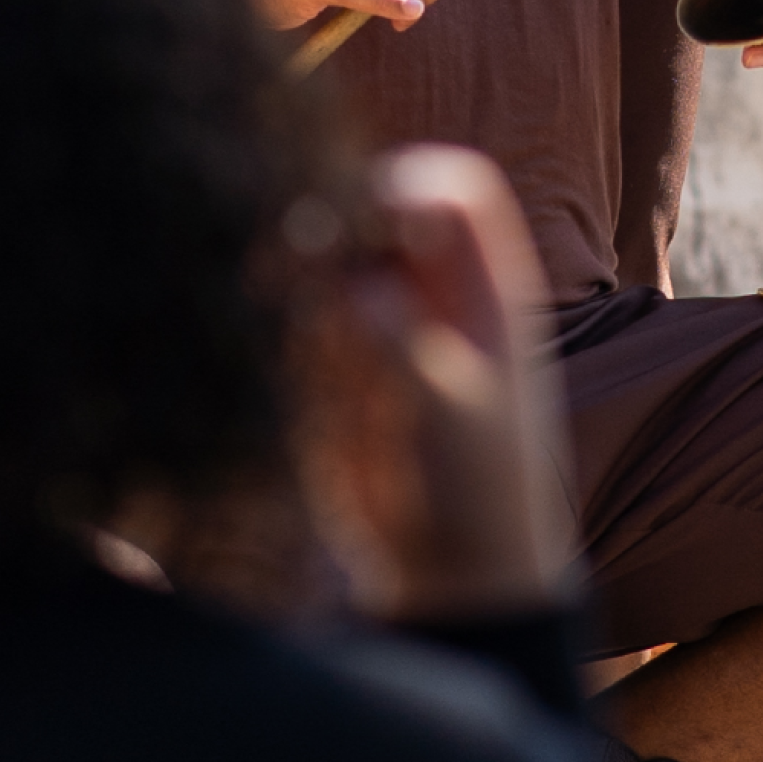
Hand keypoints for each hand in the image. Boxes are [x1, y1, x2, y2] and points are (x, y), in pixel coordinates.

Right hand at [290, 146, 576, 623]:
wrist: (452, 574)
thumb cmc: (478, 494)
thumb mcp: (453, 414)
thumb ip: (406, 340)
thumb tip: (353, 281)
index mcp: (490, 292)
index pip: (455, 191)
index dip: (407, 188)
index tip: (360, 227)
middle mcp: (436, 295)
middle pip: (381, 209)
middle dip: (335, 222)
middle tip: (295, 263)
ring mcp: (384, 328)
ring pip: (330, 256)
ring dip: (299, 269)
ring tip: (277, 305)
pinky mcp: (338, 367)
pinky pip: (301, 314)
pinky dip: (282, 316)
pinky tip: (272, 346)